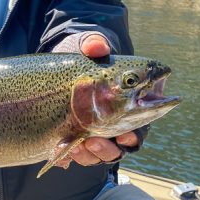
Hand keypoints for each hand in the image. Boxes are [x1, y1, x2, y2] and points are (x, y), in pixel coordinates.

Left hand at [68, 33, 139, 164]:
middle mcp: (116, 119)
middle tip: (94, 143)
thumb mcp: (88, 45)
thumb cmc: (86, 53)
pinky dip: (70, 154)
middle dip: (108, 150)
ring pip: (99, 154)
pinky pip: (77, 153)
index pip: (140, 125)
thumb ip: (95, 45)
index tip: (125, 134)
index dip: (134, 135)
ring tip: (77, 146)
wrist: (64, 58)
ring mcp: (97, 129)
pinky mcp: (76, 134)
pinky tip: (59, 149)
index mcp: (128, 101)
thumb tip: (97, 47)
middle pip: (121, 146)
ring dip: (90, 155)